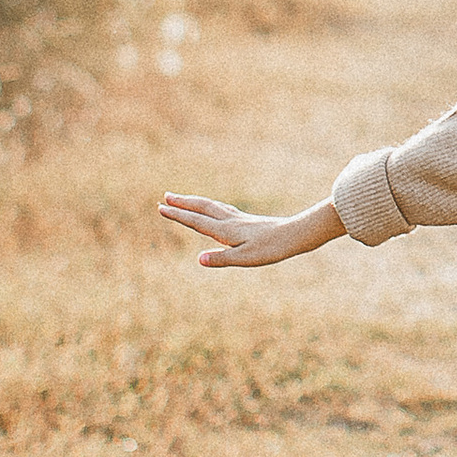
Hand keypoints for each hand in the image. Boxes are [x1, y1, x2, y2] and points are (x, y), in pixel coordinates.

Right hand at [159, 191, 332, 268]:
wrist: (296, 235)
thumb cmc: (271, 249)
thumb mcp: (245, 259)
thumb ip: (222, 259)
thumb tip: (199, 259)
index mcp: (226, 230)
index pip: (197, 221)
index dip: (178, 215)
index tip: (161, 207)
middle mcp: (230, 221)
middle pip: (202, 208)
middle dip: (183, 203)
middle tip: (165, 197)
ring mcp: (240, 219)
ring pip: (212, 207)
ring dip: (196, 203)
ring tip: (184, 200)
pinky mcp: (248, 221)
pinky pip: (223, 210)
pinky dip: (211, 207)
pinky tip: (215, 210)